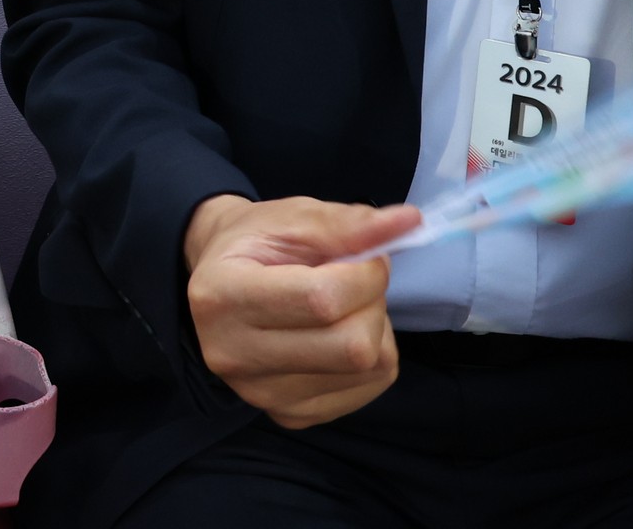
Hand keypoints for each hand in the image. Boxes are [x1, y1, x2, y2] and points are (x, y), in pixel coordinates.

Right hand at [182, 194, 418, 429]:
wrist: (223, 278)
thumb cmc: (257, 242)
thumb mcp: (295, 217)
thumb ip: (350, 222)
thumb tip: (411, 221)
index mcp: (221, 297)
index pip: (323, 301)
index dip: (365, 274)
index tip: (364, 254)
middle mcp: (233, 356)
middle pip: (352, 347)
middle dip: (372, 303)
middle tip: (353, 279)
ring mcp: (261, 395)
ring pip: (369, 368)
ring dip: (374, 327)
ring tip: (341, 305)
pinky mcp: (290, 416)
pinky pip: (370, 387)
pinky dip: (372, 354)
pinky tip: (338, 333)